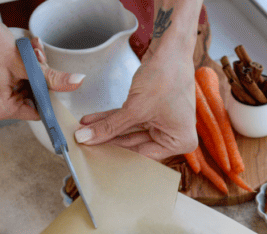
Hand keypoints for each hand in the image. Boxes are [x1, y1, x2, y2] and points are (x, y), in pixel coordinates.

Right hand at [0, 17, 83, 120]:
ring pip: (25, 87)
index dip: (47, 97)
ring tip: (32, 52)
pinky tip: (27, 52)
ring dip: (34, 69)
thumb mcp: (23, 61)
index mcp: (2, 107)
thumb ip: (51, 76)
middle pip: (32, 98)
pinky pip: (16, 80)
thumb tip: (75, 82)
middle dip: (40, 78)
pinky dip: (24, 67)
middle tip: (39, 59)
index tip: (53, 84)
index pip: (36, 112)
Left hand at [74, 47, 196, 159]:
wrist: (171, 47)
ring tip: (87, 129)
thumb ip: (110, 126)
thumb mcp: (135, 108)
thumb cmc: (166, 76)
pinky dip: (114, 117)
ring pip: (131, 128)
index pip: (144, 154)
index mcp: (180, 142)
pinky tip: (95, 120)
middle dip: (111, 138)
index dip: (119, 152)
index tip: (96, 151)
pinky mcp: (153, 108)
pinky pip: (131, 117)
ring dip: (109, 126)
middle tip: (88, 141)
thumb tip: (87, 138)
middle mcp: (174, 134)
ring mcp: (164, 121)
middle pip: (136, 142)